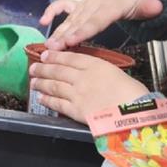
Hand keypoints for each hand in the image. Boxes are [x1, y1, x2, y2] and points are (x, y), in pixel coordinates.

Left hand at [29, 50, 147, 123]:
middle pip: (58, 71)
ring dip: (41, 83)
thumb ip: (99, 70)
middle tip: (33, 68)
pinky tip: (41, 98)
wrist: (133, 112)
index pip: (70, 58)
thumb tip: (89, 72)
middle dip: (43, 69)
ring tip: (33, 82)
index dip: (55, 56)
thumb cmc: (132, 93)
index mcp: (95, 65)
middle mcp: (82, 77)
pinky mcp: (76, 111)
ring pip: (54, 86)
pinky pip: (58, 104)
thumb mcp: (116, 73)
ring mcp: (77, 94)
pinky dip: (47, 100)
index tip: (45, 55)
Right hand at [39, 0, 162, 50]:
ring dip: (57, 32)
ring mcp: (85, 5)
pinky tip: (42, 21)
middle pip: (78, 22)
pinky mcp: (79, 5)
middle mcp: (94, 5)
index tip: (72, 40)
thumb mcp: (145, 1)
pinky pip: (63, 7)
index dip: (84, 30)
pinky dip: (52, 11)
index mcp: (110, 6)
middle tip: (52, 48)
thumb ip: (149, 7)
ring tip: (47, 46)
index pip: (96, 21)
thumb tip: (157, 6)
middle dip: (64, 36)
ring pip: (70, 20)